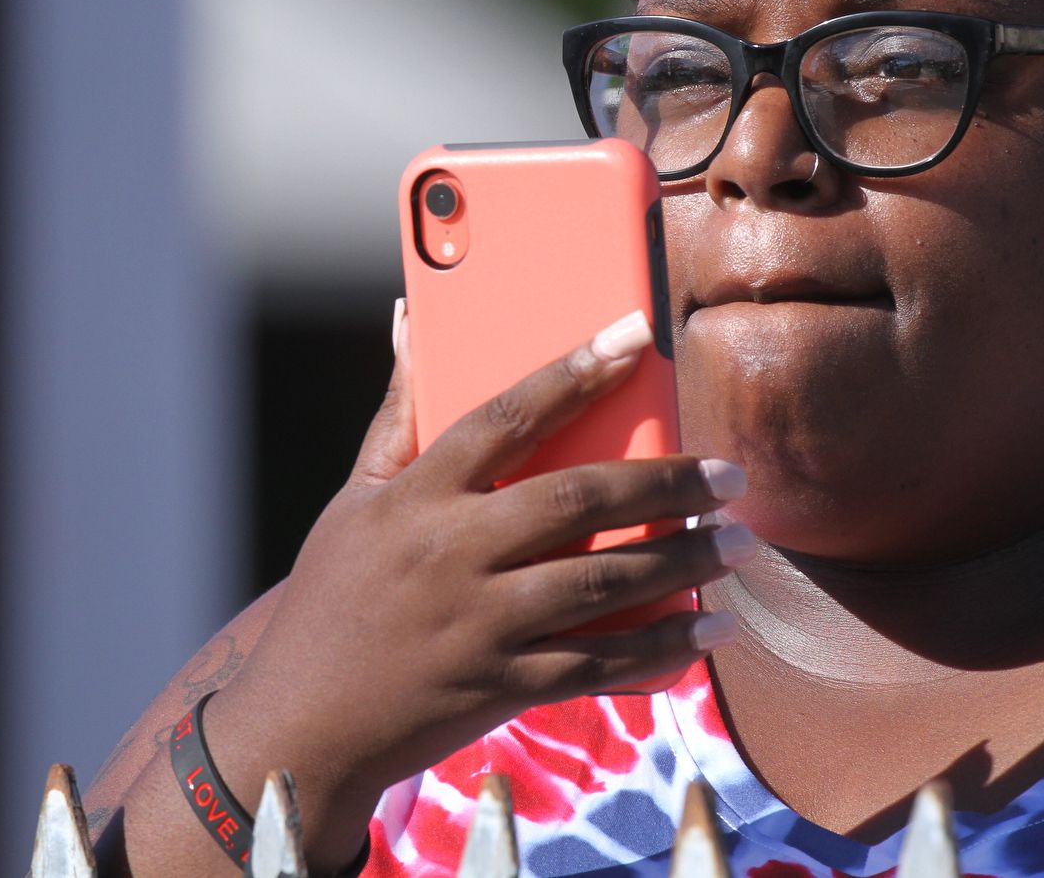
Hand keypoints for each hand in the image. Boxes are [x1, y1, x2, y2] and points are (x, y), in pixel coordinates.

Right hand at [206, 307, 752, 871]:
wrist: (302, 726)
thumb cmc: (332, 599)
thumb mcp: (353, 500)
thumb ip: (397, 411)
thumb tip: (405, 316)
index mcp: (415, 497)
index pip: (505, 415)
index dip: (574, 370)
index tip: (636, 333)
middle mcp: (450, 555)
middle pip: (577, 501)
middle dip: (667, 485)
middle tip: (731, 475)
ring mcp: (479, 625)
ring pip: (601, 582)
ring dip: (683, 562)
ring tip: (740, 544)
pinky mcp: (500, 685)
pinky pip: (597, 661)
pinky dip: (661, 648)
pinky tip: (712, 630)